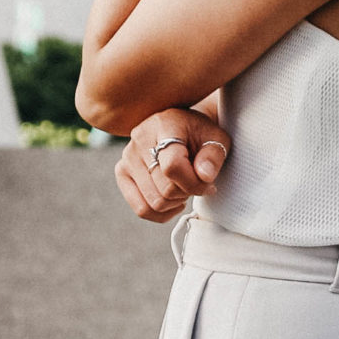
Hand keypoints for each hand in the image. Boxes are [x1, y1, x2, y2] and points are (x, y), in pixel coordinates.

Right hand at [115, 106, 230, 223]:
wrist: (183, 127)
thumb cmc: (201, 134)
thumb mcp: (217, 138)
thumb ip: (214, 156)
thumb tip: (204, 176)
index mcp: (164, 125)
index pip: (173, 166)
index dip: (194, 183)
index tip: (209, 183)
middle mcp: (139, 139)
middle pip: (164, 189)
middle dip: (188, 192)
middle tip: (198, 183)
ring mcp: (127, 157)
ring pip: (153, 203)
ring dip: (175, 202)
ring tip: (184, 187)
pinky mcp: (122, 173)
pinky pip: (141, 209)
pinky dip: (161, 213)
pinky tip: (174, 201)